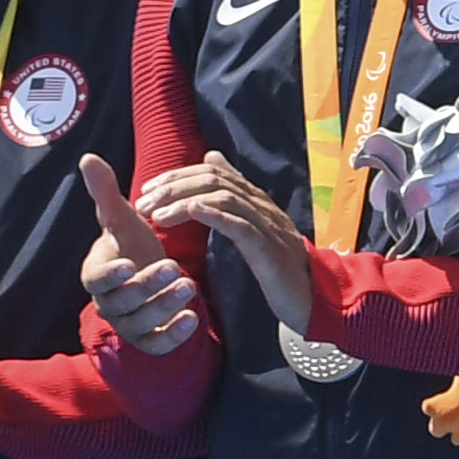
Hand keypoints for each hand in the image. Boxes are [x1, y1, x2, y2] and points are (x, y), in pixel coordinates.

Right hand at [81, 182, 206, 355]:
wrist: (149, 276)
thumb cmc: (131, 245)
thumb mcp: (121, 218)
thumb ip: (106, 192)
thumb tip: (89, 157)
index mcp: (97, 275)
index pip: (96, 280)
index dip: (110, 274)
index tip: (128, 263)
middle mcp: (109, 303)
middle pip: (123, 301)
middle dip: (147, 285)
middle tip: (174, 267)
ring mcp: (128, 324)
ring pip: (142, 321)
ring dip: (165, 305)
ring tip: (190, 285)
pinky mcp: (149, 339)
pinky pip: (158, 344)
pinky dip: (174, 336)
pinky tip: (193, 319)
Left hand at [136, 157, 317, 335]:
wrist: (314, 299)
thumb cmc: (281, 269)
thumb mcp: (254, 228)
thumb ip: (233, 198)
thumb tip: (212, 159)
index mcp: (257, 201)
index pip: (214, 172)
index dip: (178, 176)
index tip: (149, 190)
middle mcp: (262, 206)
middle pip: (214, 179)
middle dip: (174, 186)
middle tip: (144, 202)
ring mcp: (267, 225)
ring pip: (224, 196)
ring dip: (183, 201)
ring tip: (156, 215)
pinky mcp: (268, 248)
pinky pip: (239, 224)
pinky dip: (213, 214)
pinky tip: (190, 213)